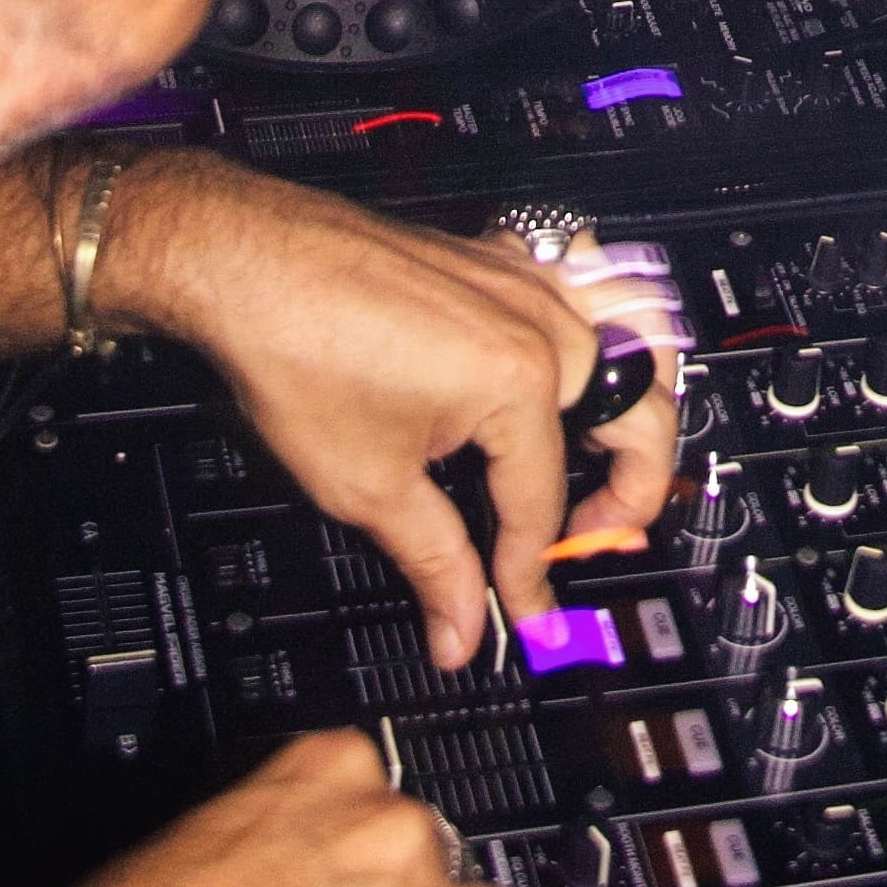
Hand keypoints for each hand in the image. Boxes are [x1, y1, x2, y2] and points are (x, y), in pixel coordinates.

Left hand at [96, 164, 673, 655]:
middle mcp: (540, 321)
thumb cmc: (297, 350)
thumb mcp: (368, 484)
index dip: (527, 572)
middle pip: (640, 415)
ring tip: (605, 460)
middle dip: (627, 494)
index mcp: (520, 378)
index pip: (542, 504)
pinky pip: (587, 291)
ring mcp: (526, 280)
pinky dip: (599, 336)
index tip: (517, 612)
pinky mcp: (500, 258)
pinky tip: (560, 371)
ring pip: (637, 337)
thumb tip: (460, 628)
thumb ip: (434, 564)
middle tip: (584, 541)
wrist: (246, 263)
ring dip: (636, 406)